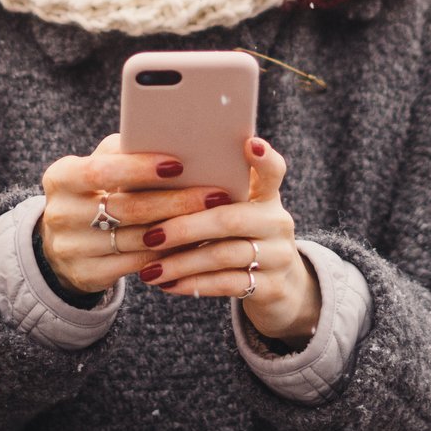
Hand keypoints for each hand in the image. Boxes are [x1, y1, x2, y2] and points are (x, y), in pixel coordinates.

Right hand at [37, 135, 227, 297]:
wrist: (63, 242)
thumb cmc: (95, 191)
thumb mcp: (99, 166)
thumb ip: (126, 152)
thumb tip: (174, 138)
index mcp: (61, 177)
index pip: (101, 171)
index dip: (139, 168)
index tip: (179, 164)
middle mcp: (61, 213)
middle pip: (126, 208)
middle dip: (176, 201)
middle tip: (215, 195)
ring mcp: (70, 248)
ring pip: (136, 240)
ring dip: (179, 230)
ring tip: (212, 218)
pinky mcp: (86, 274)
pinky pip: (136, 264)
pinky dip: (168, 253)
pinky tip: (193, 242)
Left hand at [116, 137, 319, 346]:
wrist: (281, 287)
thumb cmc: (242, 239)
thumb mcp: (239, 212)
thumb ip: (213, 194)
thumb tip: (158, 176)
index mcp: (268, 196)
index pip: (273, 170)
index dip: (264, 158)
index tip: (250, 143)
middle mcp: (278, 222)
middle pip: (231, 219)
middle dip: (185, 228)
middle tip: (149, 236)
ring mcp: (279, 256)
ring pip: (224, 255)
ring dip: (181, 263)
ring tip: (149, 269)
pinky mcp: (273, 287)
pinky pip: (228, 284)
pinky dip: (194, 284)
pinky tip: (168, 285)